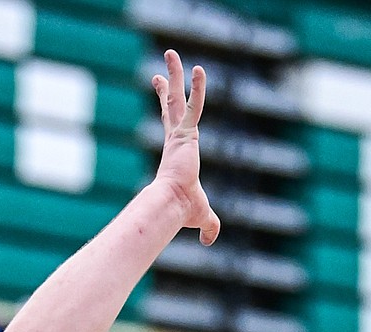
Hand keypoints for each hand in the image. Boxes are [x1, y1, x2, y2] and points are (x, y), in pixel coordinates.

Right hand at [152, 49, 218, 245]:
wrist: (174, 206)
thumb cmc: (184, 211)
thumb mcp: (202, 216)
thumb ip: (210, 225)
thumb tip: (210, 241)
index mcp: (177, 150)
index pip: (170, 121)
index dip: (166, 103)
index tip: (159, 86)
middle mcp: (176, 138)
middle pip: (172, 103)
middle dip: (168, 82)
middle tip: (164, 63)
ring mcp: (179, 134)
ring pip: (177, 98)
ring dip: (175, 74)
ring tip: (171, 52)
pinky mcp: (186, 134)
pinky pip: (194, 106)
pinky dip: (197, 88)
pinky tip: (199, 69)